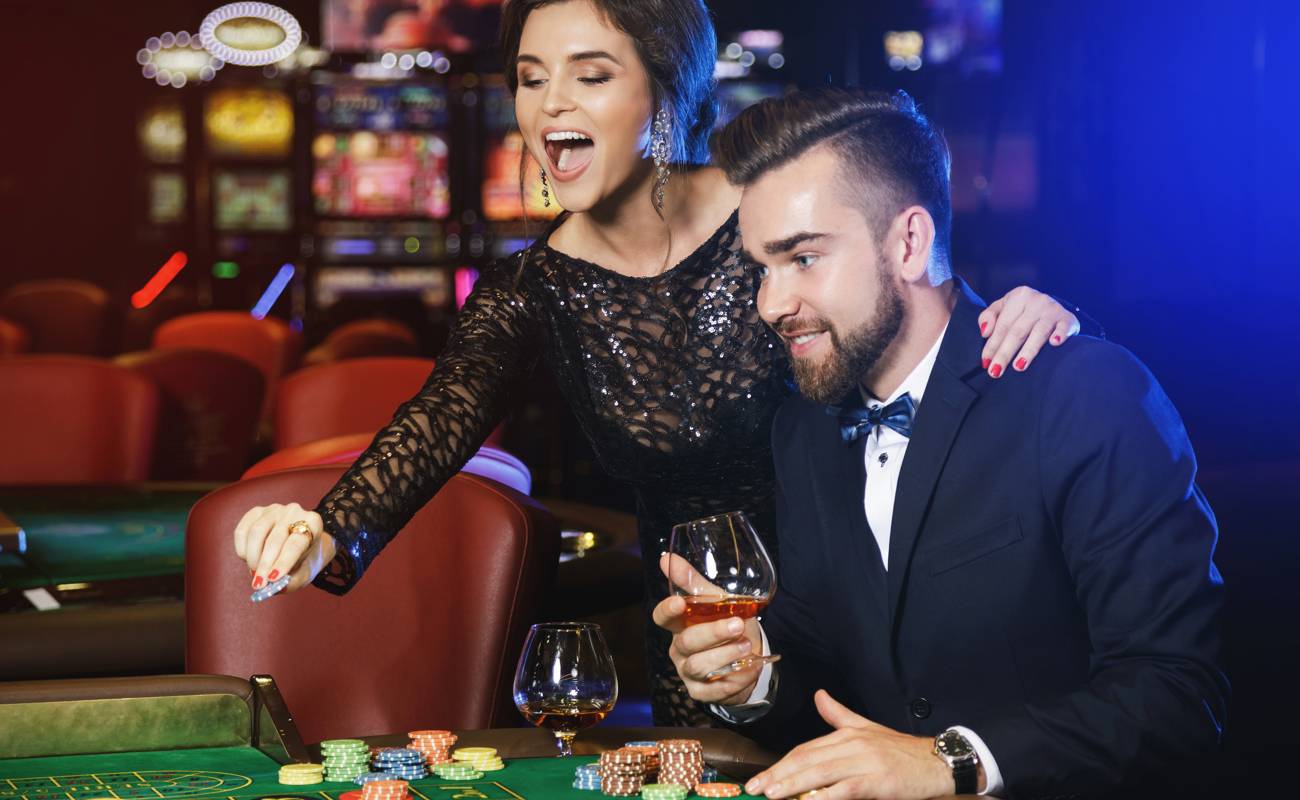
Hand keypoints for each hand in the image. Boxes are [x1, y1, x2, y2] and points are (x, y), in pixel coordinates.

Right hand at [233, 502, 336, 593]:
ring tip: (255, 572)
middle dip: (265, 564)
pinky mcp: (256, 512)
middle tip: (259, 583)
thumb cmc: (302, 560)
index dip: (284, 561)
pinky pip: (242, 531)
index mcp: (313, 523)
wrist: (296, 544)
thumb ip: (292, 582)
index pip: (296, 543)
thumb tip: (277, 588)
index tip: (273, 578)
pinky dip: (242, 549)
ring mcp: (274, 509)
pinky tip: (248, 559)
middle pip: (275, 539)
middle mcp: (295, 511)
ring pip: (256, 532)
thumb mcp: (303, 574)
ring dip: (253, 557)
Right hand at [651, 553, 764, 704]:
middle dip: (713, 633)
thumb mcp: (717, 601)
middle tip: (737, 626)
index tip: (680, 602)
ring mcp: (687, 672)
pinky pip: (713, 690)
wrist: (748, 658)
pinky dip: (733, 679)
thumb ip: (694, 582)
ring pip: (699, 666)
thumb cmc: (727, 624)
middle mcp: (679, 648)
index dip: (667, 610)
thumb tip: (666, 558)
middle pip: (687, 642)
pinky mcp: (699, 692)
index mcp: (679, 624)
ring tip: (748, 647)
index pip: (662, 617)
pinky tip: (748, 669)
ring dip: (726, 656)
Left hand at [744, 690, 961, 799]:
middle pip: (806, 760)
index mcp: (846, 734)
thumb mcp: (867, 727)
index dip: (780, 764)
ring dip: (793, 785)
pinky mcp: (878, 781)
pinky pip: (846, 789)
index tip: (761, 778)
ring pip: (820, 773)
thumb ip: (839, 714)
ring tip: (772, 794)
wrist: (937, 761)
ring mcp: (864, 762)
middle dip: (778, 775)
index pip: (805, 749)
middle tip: (756, 789)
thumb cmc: (902, 752)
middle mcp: (852, 744)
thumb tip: (819, 695)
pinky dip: (825, 796)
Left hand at [978, 285, 1079, 377]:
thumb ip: (988, 317)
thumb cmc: (1022, 311)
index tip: (985, 362)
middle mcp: (1037, 301)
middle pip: (1018, 331)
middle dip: (1005, 353)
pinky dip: (1060, 334)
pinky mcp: (1069, 318)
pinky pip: (1064, 327)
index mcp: (1019, 296)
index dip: (992, 345)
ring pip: (1039, 332)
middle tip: (996, 372)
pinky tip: (1054, 344)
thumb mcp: (1003, 308)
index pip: (1002, 325)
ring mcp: (1053, 309)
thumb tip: (984, 333)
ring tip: (1018, 366)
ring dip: (1028, 350)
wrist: (1053, 307)